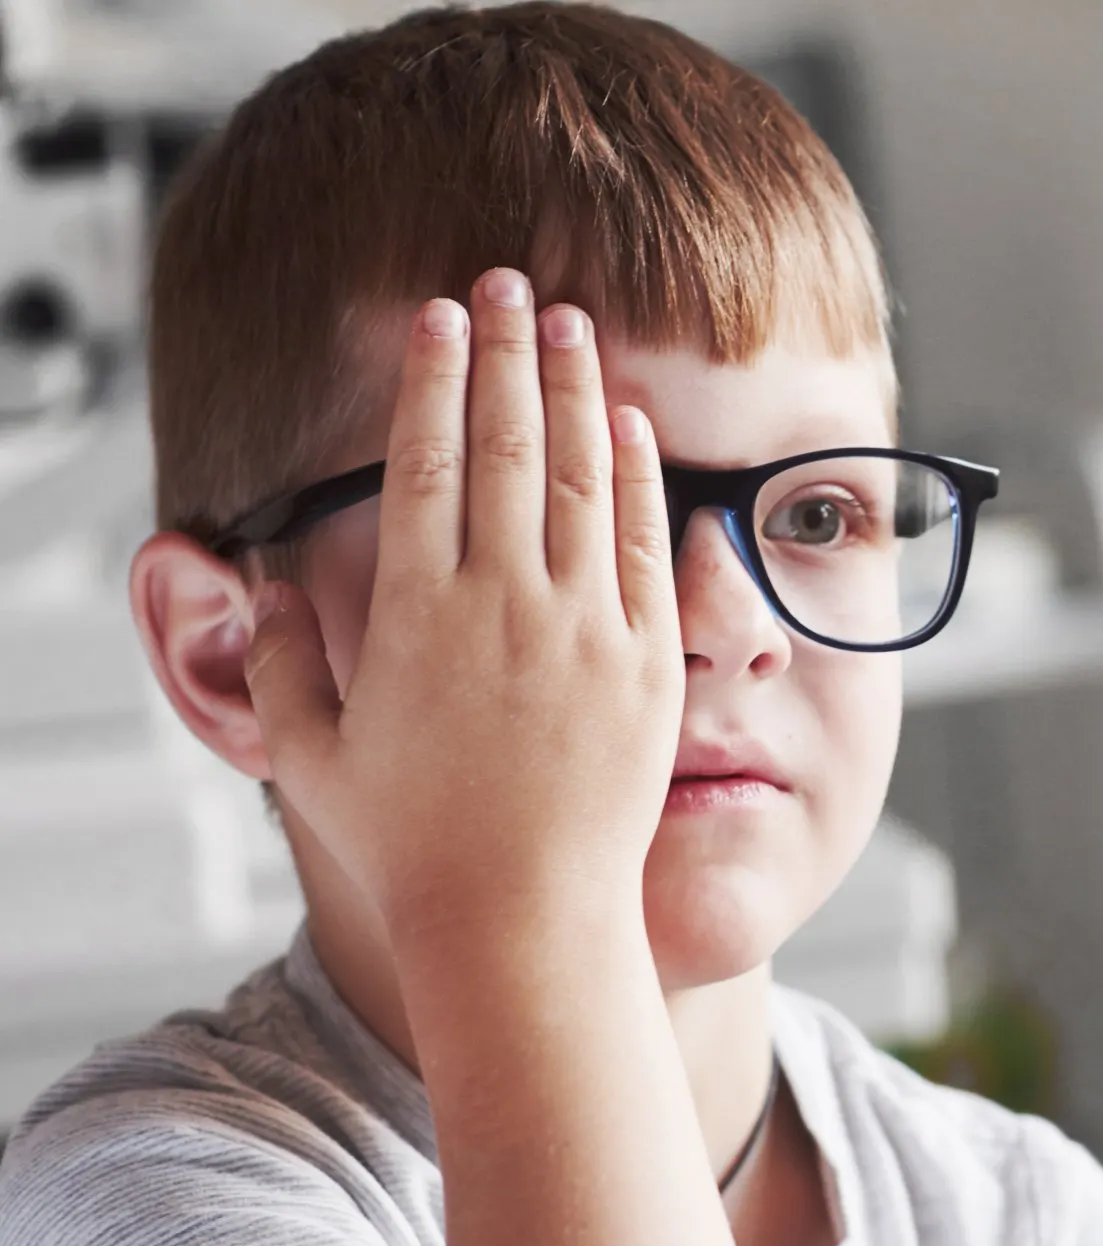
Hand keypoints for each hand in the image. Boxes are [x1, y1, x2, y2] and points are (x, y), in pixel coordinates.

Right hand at [242, 268, 682, 953]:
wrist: (523, 920)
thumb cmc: (412, 846)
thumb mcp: (313, 757)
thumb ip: (287, 659)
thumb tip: (271, 580)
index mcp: (418, 616)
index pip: (426, 463)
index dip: (435, 379)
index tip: (440, 318)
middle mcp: (506, 607)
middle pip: (506, 446)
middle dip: (508, 353)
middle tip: (508, 283)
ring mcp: (584, 633)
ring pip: (581, 479)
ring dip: (577, 390)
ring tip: (572, 322)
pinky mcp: (646, 665)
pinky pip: (641, 547)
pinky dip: (637, 476)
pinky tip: (630, 423)